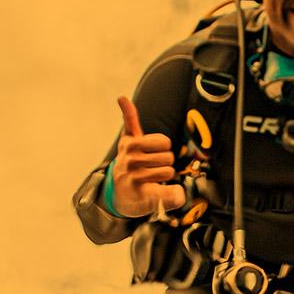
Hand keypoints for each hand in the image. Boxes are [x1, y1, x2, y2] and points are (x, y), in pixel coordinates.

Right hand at [112, 96, 185, 217]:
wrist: (118, 193)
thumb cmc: (129, 163)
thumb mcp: (129, 140)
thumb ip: (130, 119)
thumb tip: (122, 97)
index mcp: (130, 144)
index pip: (164, 142)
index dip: (162, 148)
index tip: (152, 152)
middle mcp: (130, 160)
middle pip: (168, 157)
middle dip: (164, 162)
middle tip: (151, 167)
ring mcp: (135, 178)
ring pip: (169, 172)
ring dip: (164, 176)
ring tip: (151, 179)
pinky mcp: (143, 196)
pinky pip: (169, 192)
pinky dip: (175, 194)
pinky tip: (173, 193)